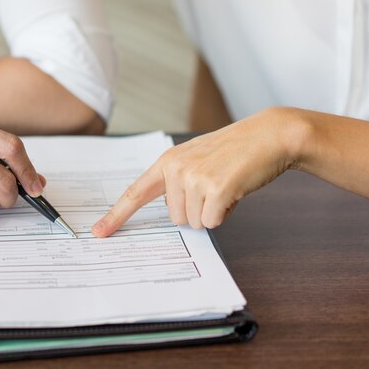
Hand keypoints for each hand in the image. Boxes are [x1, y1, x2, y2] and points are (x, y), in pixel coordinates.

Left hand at [92, 108, 308, 235]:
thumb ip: (177, 181)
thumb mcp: (196, 158)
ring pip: (194, 223)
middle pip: (175, 218)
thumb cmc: (234, 151)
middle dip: (196, 211)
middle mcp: (175, 169)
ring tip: (226, 186)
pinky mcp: (215, 190)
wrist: (268, 136)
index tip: (99, 232)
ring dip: (212, 212)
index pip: (135, 193)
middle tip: (215, 187)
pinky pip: (212, 222)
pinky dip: (225, 213)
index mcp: (167, 162)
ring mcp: (194, 179)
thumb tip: (175, 215)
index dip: (116, 215)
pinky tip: (234, 191)